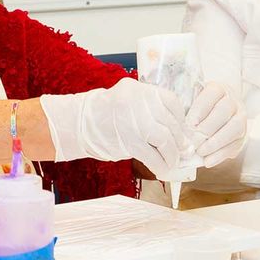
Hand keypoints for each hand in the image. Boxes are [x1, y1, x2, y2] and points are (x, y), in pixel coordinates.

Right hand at [40, 78, 191, 177]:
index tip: (181, 130)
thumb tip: (176, 129)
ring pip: (166, 139)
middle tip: (182, 149)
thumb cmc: (105, 114)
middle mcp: (138, 102)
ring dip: (172, 154)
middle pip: (170, 122)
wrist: (78, 124)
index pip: (171, 102)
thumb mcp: (127, 100)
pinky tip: (163, 169)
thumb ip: (149, 108)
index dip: (180, 118)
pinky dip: (162, 165)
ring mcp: (134, 122)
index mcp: (138, 89)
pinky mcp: (129, 142)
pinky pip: (153, 156)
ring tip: (173, 161)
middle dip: (179, 139)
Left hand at [186, 82, 246, 167]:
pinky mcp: (242, 135)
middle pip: (223, 112)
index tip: (188, 123)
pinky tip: (208, 161)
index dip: (199, 110)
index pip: (211, 94)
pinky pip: (235, 145)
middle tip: (192, 140)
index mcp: (218, 89)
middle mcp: (232, 101)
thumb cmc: (198, 108)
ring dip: (215, 142)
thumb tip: (175, 124)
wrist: (216, 114)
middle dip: (206, 129)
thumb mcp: (191, 102)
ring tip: (200, 151)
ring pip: (234, 128)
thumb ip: (185, 109)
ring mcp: (240, 118)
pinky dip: (220, 155)